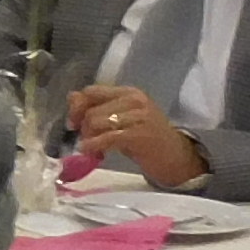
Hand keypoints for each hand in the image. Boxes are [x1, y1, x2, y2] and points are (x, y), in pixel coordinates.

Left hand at [64, 83, 202, 186]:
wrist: (177, 158)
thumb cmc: (148, 139)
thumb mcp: (123, 120)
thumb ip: (100, 108)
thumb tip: (71, 98)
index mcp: (129, 92)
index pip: (92, 91)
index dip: (77, 107)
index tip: (73, 123)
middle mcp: (134, 99)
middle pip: (91, 108)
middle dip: (82, 127)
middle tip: (84, 140)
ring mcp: (138, 116)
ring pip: (95, 121)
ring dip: (88, 138)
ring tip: (92, 148)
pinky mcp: (139, 134)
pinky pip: (106, 138)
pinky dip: (93, 146)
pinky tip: (93, 153)